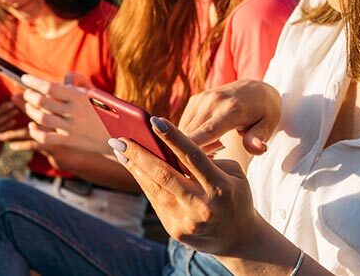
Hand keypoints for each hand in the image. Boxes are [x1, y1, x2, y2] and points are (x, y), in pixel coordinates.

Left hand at [19, 73, 110, 154]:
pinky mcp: (69, 141)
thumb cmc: (105, 110)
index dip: (34, 82)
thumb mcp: (95, 93)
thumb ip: (79, 82)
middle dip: (29, 95)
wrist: (119, 135)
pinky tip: (33, 125)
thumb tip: (65, 77)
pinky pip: (46, 138)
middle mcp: (74, 112)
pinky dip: (35, 131)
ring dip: (31, 110)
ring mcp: (71, 127)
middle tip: (26, 92)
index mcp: (79, 97)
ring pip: (41, 118)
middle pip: (42, 102)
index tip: (24, 78)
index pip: (50, 87)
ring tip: (29, 106)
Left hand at [110, 116, 263, 256]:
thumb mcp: (234, 174)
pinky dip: (143, 182)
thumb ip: (206, 160)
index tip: (153, 120)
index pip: (193, 157)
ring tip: (120, 150)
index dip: (173, 137)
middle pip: (165, 175)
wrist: (240, 238)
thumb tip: (168, 147)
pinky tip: (133, 167)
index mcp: (220, 187)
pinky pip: (156, 201)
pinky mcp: (176, 230)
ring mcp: (188, 221)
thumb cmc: (235, 196)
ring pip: (155, 188)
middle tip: (120, 138)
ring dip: (134, 167)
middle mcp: (203, 206)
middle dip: (139, 155)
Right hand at [180, 80, 281, 154]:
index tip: (179, 162)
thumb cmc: (264, 113)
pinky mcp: (194, 100)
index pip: (208, 131)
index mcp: (232, 109)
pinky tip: (205, 143)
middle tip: (206, 168)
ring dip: (188, 146)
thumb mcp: (268, 125)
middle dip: (189, 154)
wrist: (257, 89)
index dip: (192, 146)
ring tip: (212, 152)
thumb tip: (258, 149)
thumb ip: (259, 138)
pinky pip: (184, 125)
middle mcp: (213, 101)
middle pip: (190, 134)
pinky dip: (188, 138)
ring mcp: (201, 99)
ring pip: (183, 130)